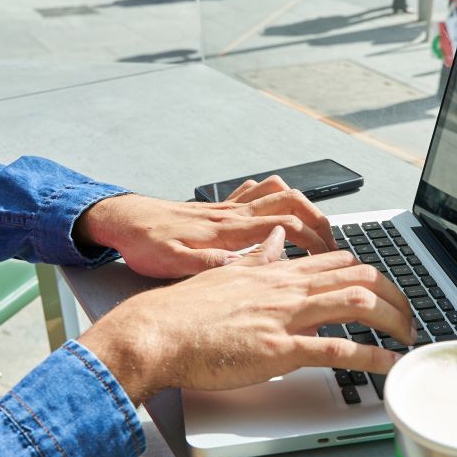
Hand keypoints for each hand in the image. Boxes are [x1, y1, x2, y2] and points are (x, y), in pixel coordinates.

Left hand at [74, 176, 337, 277]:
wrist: (123, 221)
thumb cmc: (146, 245)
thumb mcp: (174, 264)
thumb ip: (212, 265)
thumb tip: (246, 265)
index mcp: (230, 230)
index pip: (289, 224)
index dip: (316, 240)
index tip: (331, 259)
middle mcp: (234, 213)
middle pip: (293, 201)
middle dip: (320, 220)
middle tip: (332, 245)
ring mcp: (228, 207)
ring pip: (278, 192)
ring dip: (303, 205)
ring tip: (314, 228)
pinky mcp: (219, 207)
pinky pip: (256, 191)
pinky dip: (275, 197)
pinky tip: (277, 213)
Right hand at [78, 227, 415, 406]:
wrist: (156, 332)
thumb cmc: (184, 312)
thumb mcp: (227, 274)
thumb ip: (258, 260)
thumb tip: (275, 242)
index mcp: (276, 272)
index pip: (338, 262)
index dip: (371, 274)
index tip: (387, 289)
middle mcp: (288, 288)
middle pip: (360, 276)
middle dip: (396, 295)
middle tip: (411, 315)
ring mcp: (286, 317)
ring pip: (357, 303)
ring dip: (394, 320)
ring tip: (411, 336)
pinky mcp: (280, 349)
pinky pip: (338, 349)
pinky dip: (373, 356)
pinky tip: (391, 364)